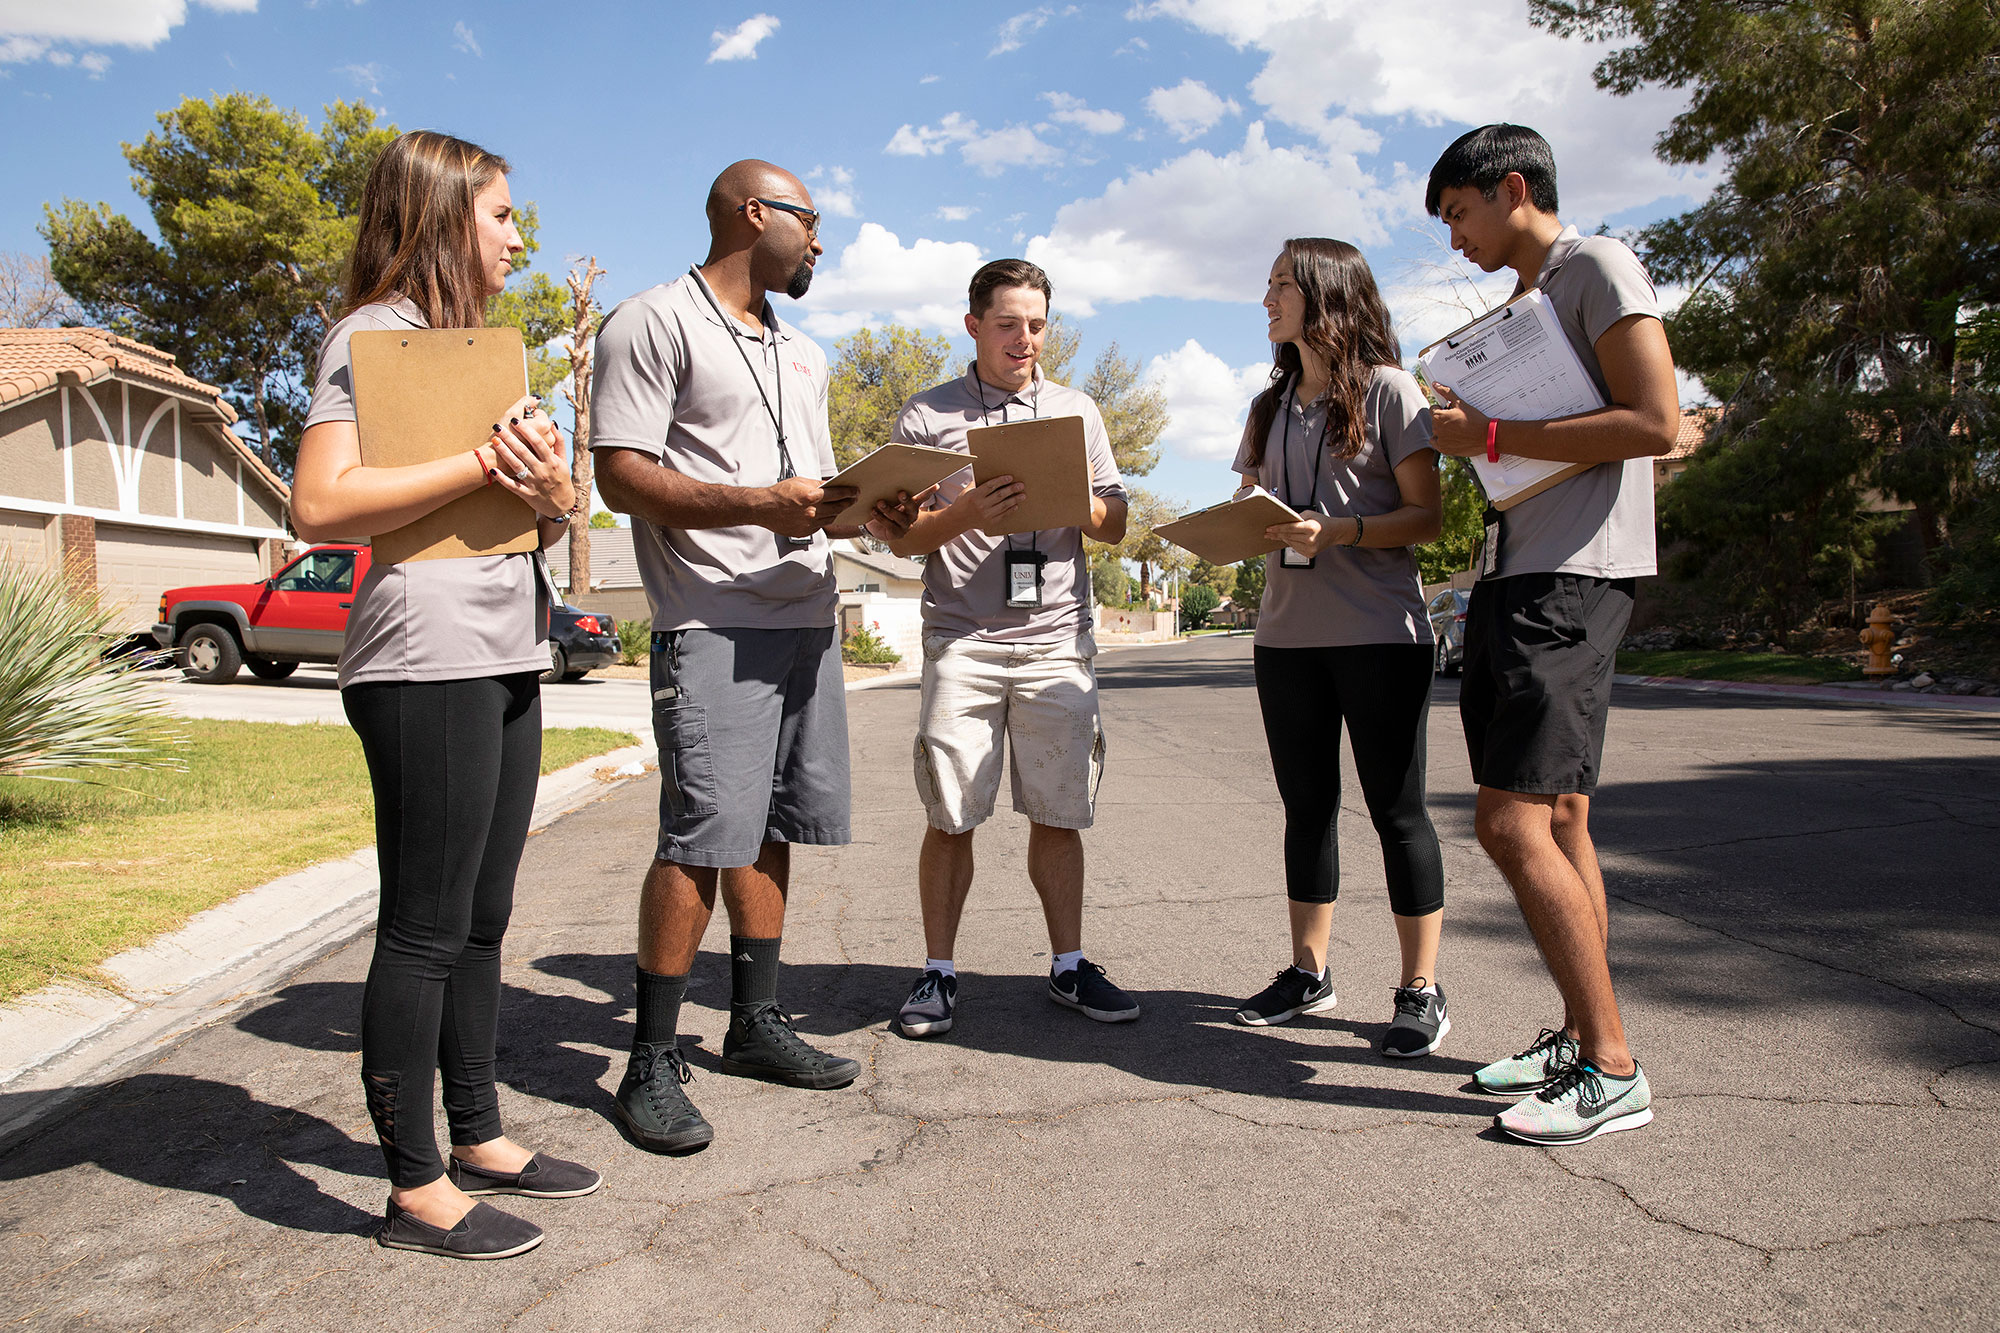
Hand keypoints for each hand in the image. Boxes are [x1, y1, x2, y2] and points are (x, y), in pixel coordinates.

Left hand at [486, 396, 573, 518]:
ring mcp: (534, 483)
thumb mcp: (564, 461)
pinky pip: (512, 486)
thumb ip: (559, 442)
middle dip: (510, 438)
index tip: (516, 421)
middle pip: (524, 452)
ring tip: (494, 440)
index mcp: (552, 461)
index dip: (526, 430)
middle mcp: (543, 471)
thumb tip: (552, 424)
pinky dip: (502, 479)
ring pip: (517, 465)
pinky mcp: (527, 494)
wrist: (562, 506)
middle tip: (499, 427)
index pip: (538, 442)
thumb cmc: (562, 479)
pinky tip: (492, 470)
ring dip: (504, 453)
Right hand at [758, 477, 855, 537]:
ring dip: (837, 512)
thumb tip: (831, 484)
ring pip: (831, 518)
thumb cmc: (779, 493)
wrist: (764, 508)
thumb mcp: (800, 481)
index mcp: (810, 496)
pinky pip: (821, 525)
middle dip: (847, 502)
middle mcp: (811, 511)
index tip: (855, 491)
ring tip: (840, 506)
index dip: (849, 492)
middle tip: (853, 499)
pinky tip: (825, 514)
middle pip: (837, 507)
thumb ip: (817, 484)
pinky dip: (824, 519)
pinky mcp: (805, 532)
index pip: (837, 494)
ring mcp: (809, 523)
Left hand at [863, 487, 930, 541]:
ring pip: (900, 518)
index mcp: (913, 505)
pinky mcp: (896, 533)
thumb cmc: (886, 508)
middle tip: (900, 493)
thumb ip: (895, 489)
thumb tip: (892, 474)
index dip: (929, 492)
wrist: (875, 525)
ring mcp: (905, 526)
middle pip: (913, 508)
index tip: (936, 485)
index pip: (923, 497)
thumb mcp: (891, 498)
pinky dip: (881, 518)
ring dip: (890, 510)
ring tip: (880, 502)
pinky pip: (890, 526)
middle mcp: (912, 515)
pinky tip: (874, 511)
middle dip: (907, 500)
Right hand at [954, 474, 1024, 533]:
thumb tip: (987, 473)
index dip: (1001, 481)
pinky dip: (1010, 510)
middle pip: (1000, 495)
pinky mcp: (990, 522)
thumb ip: (977, 483)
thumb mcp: (967, 491)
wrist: (958, 520)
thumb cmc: (962, 503)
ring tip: (1022, 495)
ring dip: (1014, 500)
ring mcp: (986, 515)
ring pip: (1004, 505)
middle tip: (1020, 485)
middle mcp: (981, 505)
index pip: (990, 486)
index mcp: (975, 495)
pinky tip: (1015, 505)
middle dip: (1011, 489)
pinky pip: (1003, 515)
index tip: (1010, 477)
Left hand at [1264, 514, 1349, 558]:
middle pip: (1288, 537)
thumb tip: (1283, 520)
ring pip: (1291, 543)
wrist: (1335, 532)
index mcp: (1311, 528)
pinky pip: (1295, 548)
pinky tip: (1286, 539)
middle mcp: (1310, 540)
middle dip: (1277, 534)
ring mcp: (1310, 549)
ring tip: (1274, 535)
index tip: (1269, 528)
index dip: (1278, 528)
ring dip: (1282, 539)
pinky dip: (1290, 543)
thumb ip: (1297, 517)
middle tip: (1267, 533)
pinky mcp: (1310, 554)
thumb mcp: (1310, 514)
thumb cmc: (1322, 522)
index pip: (1290, 528)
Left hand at [1428, 384, 1489, 457]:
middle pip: (1435, 421)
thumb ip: (1446, 393)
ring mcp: (1440, 440)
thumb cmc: (1474, 418)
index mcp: (1438, 416)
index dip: (1443, 409)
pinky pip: (1437, 443)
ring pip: (1436, 432)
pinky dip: (1442, 440)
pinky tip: (1453, 437)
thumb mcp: (1460, 403)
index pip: (1433, 410)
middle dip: (1443, 419)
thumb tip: (1435, 384)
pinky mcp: (1444, 449)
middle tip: (1458, 420)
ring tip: (1458, 429)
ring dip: (1443, 429)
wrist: (1486, 436)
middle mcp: (1436, 429)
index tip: (1453, 411)